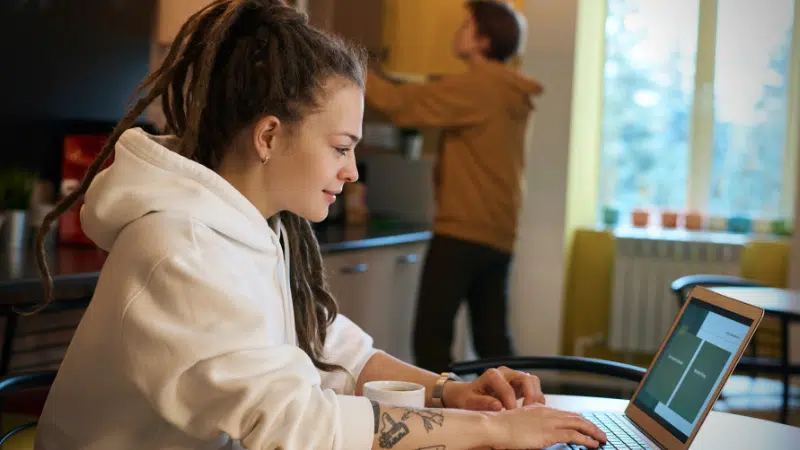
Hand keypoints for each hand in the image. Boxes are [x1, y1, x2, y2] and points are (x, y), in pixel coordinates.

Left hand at [445, 367, 544, 411]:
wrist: (468, 394)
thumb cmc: (468, 398)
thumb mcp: (469, 401)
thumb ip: (481, 403)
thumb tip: (498, 406)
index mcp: (492, 375)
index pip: (507, 387)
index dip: (511, 402)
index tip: (510, 415)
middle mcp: (505, 373)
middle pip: (526, 378)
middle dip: (530, 396)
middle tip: (528, 413)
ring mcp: (514, 377)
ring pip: (533, 381)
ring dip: (535, 397)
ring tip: (531, 414)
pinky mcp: (520, 385)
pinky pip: (534, 389)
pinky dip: (537, 400)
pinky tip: (532, 413)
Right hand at [489, 404, 606, 448]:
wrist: (494, 426)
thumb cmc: (500, 427)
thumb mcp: (517, 423)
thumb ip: (529, 426)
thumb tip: (535, 434)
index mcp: (539, 409)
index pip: (564, 413)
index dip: (577, 420)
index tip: (586, 426)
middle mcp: (546, 412)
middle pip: (575, 417)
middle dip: (590, 425)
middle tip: (600, 433)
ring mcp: (548, 422)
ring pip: (578, 424)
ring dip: (593, 431)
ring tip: (602, 439)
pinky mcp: (548, 433)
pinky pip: (573, 435)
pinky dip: (586, 439)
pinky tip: (593, 444)